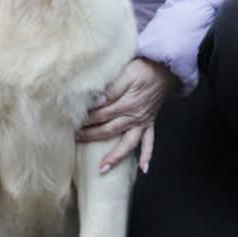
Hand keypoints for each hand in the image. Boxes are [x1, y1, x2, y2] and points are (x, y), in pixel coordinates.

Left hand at [77, 58, 176, 173]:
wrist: (164, 68)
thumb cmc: (143, 68)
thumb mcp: (125, 73)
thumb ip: (112, 89)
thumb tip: (97, 101)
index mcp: (126, 103)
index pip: (102, 114)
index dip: (87, 119)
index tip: (73, 122)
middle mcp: (134, 116)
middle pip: (109, 130)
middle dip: (92, 137)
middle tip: (76, 141)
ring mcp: (142, 121)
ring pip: (127, 143)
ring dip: (115, 156)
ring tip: (103, 169)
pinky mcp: (149, 122)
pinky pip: (149, 142)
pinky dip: (147, 155)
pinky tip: (144, 168)